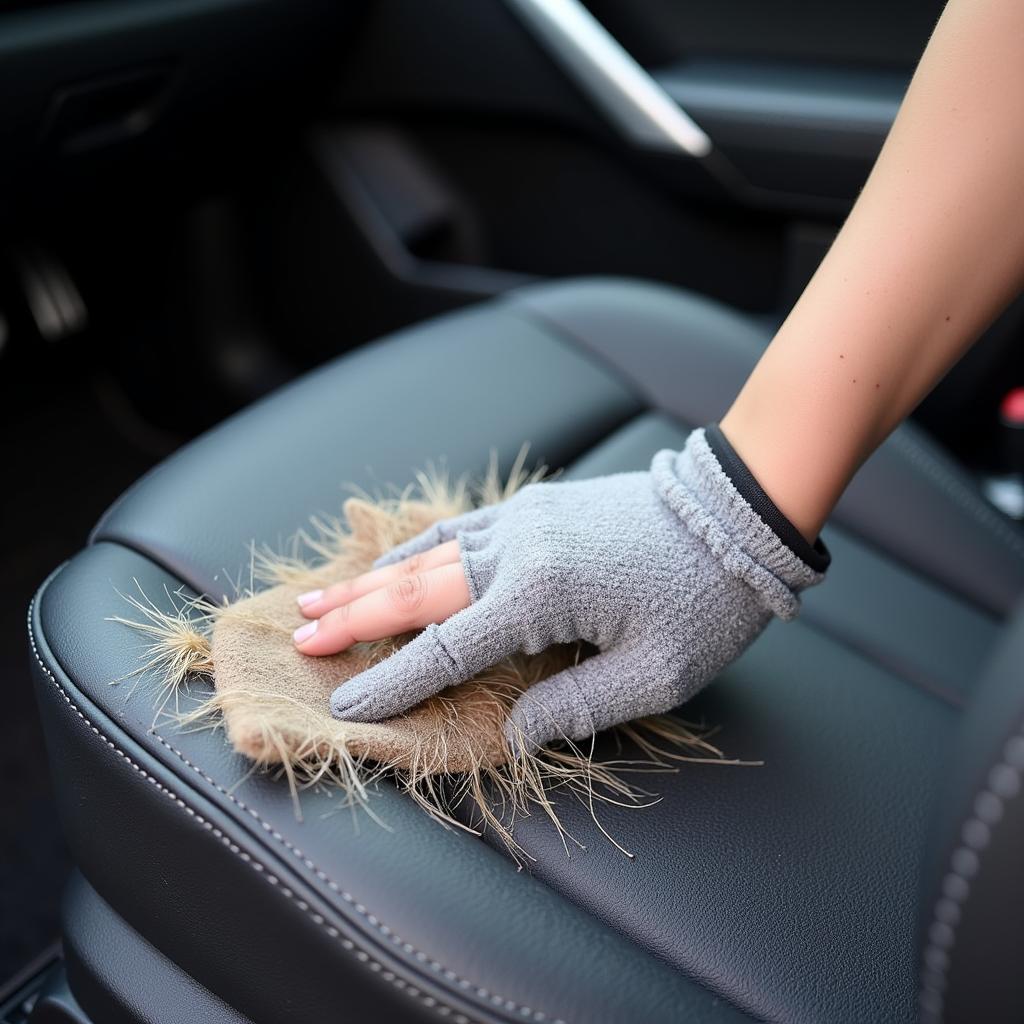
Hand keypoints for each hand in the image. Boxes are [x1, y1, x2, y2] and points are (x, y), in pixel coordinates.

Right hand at [293, 429, 825, 750]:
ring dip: (370, 579)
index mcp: (541, 595)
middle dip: (354, 617)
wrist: (735, 513)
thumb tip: (511, 731)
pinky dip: (417, 550)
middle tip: (297, 636)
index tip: (345, 704)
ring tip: (318, 596)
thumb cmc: (704, 602)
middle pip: (416, 591)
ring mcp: (522, 519)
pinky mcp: (535, 506)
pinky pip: (460, 529)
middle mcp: (517, 549)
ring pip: (428, 554)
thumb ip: (574, 706)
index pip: (447, 649)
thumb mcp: (654, 675)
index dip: (393, 682)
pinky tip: (392, 563)